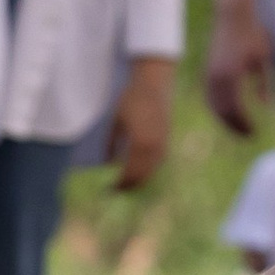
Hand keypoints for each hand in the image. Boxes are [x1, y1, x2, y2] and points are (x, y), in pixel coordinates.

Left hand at [108, 57, 173, 191]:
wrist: (155, 84)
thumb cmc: (132, 100)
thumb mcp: (116, 121)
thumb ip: (111, 143)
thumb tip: (107, 162)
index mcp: (139, 144)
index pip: (130, 173)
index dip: (120, 184)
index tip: (109, 189)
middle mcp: (153, 147)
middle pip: (142, 176)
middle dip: (129, 186)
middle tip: (116, 190)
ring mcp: (162, 144)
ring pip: (152, 171)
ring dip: (139, 180)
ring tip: (126, 184)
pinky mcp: (167, 140)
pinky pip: (158, 163)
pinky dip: (148, 170)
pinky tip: (139, 171)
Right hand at [203, 0, 273, 138]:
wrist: (232, 15)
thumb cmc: (253, 35)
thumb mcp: (264, 59)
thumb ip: (266, 84)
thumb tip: (267, 106)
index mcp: (231, 75)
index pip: (235, 109)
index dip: (244, 124)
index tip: (255, 133)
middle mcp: (216, 77)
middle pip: (222, 111)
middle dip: (235, 127)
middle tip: (249, 136)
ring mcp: (208, 74)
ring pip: (213, 106)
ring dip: (225, 120)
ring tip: (240, 129)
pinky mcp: (207, 70)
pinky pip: (209, 97)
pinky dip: (217, 109)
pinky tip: (228, 114)